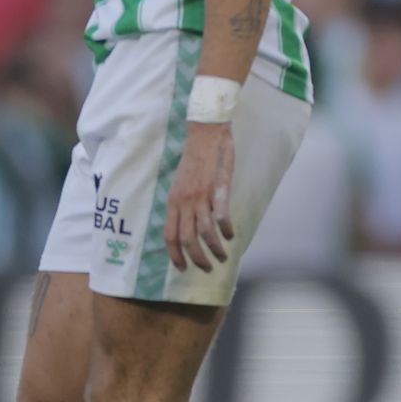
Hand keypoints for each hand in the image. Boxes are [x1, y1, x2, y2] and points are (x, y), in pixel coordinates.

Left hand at [164, 122, 235, 272]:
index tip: (182, 268)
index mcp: (172, 201)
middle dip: (197, 258)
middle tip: (207, 268)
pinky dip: (226, 230)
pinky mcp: (218, 189)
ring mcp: (201, 196)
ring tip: (223, 257)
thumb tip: (187, 222)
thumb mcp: (180, 183)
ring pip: (204, 232)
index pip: (169, 236)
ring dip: (214, 249)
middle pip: (187, 239)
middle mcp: (184, 202)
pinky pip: (221, 216)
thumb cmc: (194, 157)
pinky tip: (231, 235)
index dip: (175, 255)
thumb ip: (182, 202)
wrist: (205, 133)